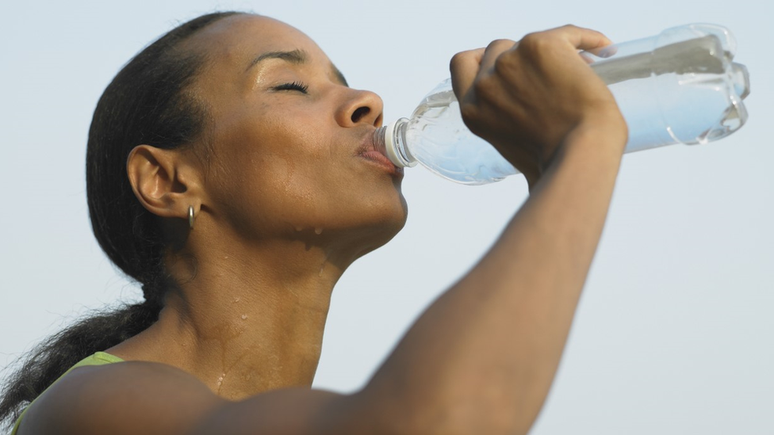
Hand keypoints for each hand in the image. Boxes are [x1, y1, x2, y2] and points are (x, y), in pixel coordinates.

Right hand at [450, 25, 627, 184]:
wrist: (579, 152)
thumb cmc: (555, 163)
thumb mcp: (513, 151)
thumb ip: (509, 135)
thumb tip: (532, 169)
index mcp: (472, 109)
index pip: (462, 63)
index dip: (482, 58)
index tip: (505, 66)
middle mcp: (485, 83)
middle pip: (498, 47)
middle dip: (523, 58)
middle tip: (550, 76)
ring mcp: (511, 61)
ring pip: (530, 39)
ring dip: (552, 52)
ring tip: (579, 71)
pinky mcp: (541, 46)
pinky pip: (568, 33)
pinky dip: (587, 39)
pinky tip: (603, 48)